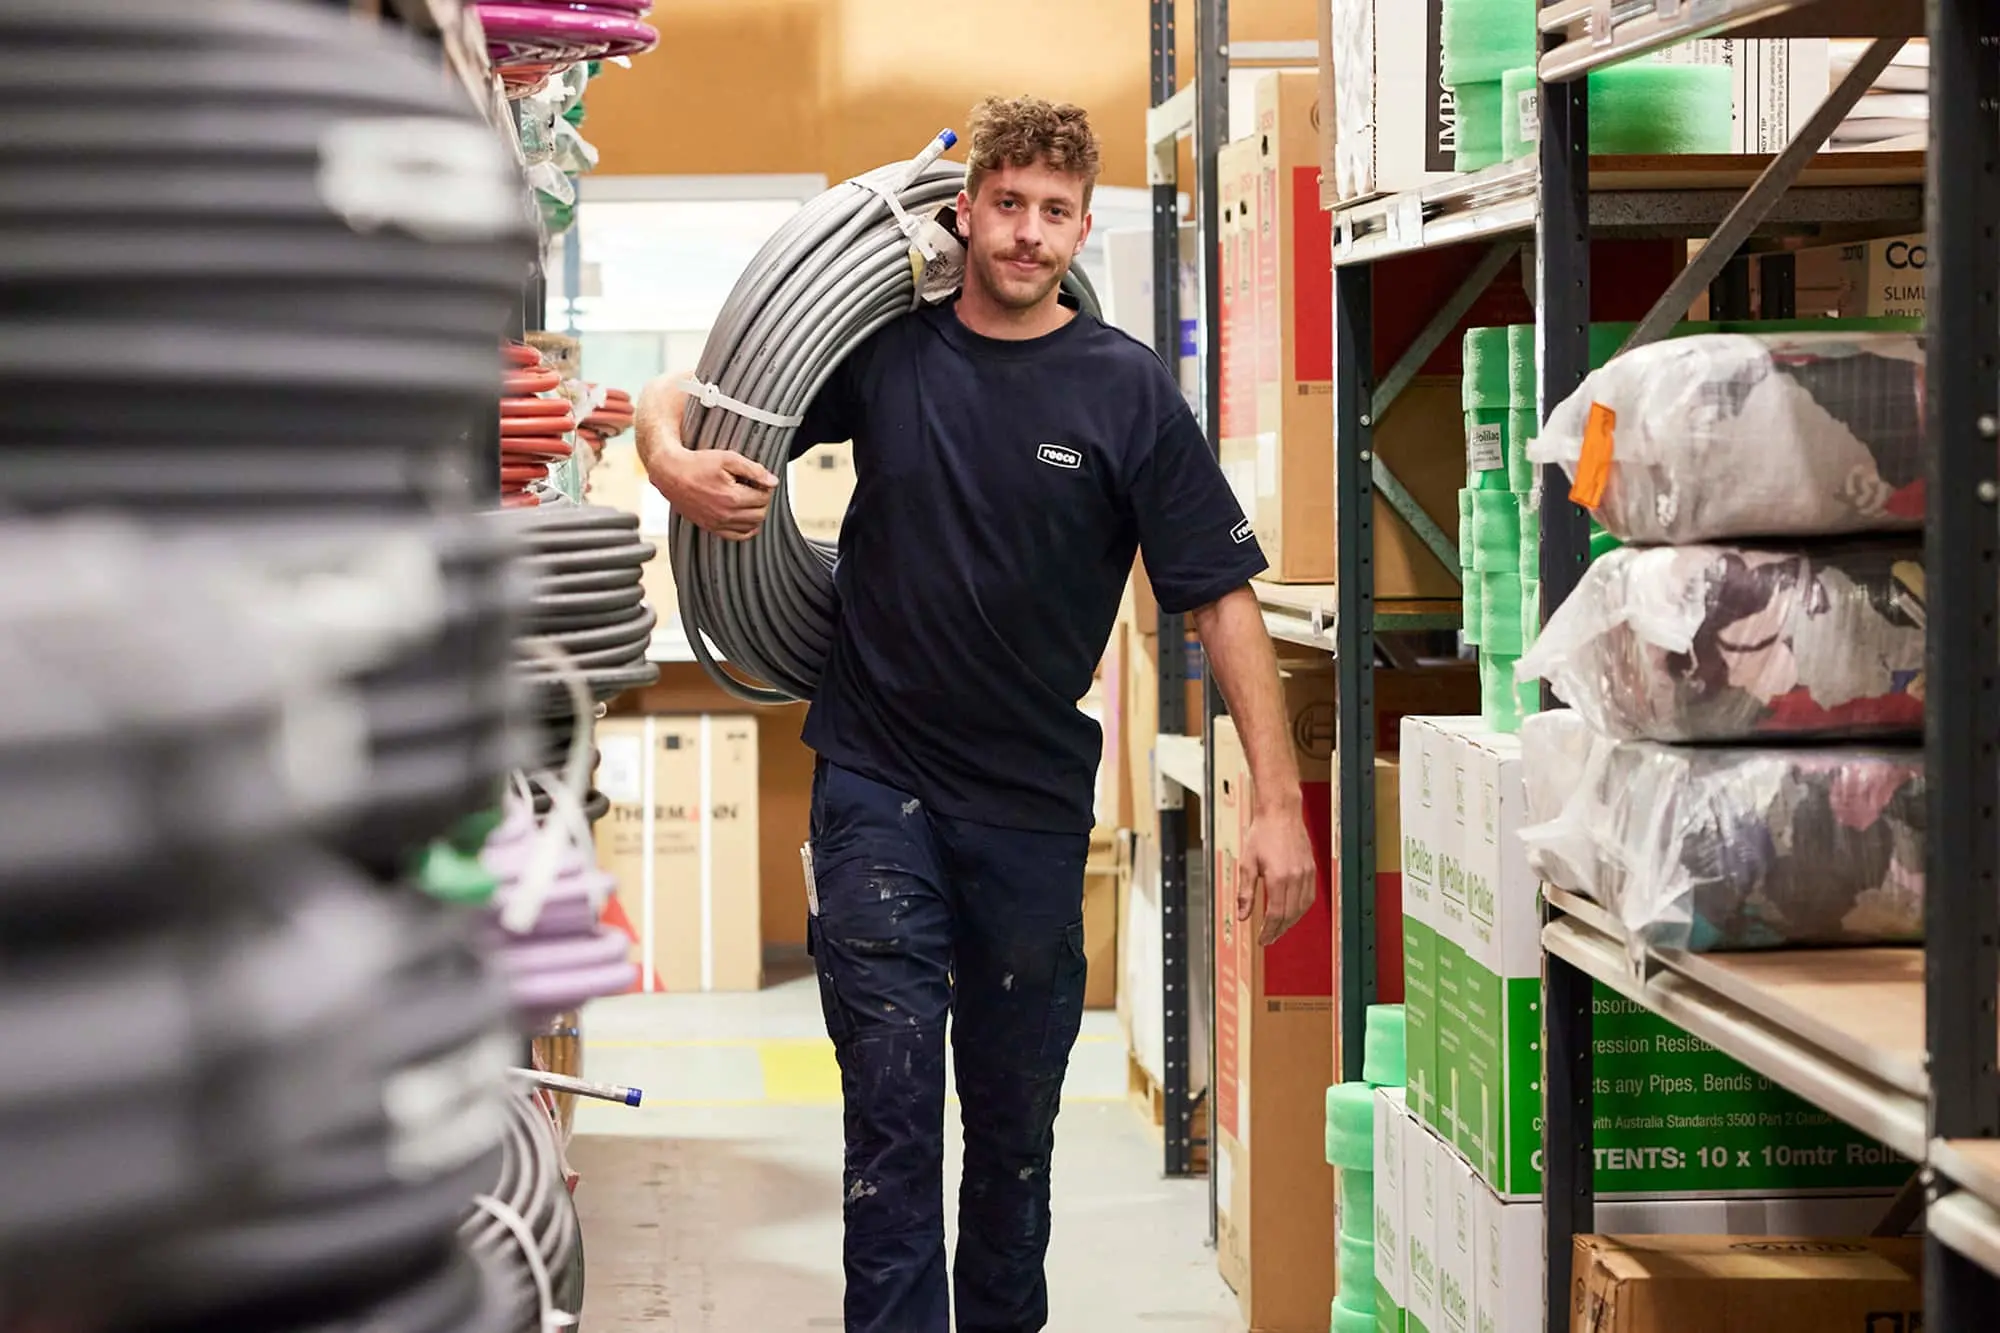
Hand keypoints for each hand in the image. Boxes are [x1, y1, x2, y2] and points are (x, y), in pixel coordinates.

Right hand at [652, 446, 778, 541]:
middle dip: (762, 500)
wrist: (671, 473)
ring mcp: (717, 523)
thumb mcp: (728, 459)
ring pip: (752, 526)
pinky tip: (744, 515)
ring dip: (755, 513)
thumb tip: (772, 482)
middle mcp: (726, 514)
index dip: (765, 486)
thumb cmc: (697, 464)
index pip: (764, 498)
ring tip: (748, 498)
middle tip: (754, 488)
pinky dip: (747, 528)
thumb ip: (754, 470)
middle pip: (760, 513)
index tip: (758, 480)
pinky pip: (738, 536)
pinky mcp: (711, 527)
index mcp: (732, 497)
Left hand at [1238, 804, 1316, 945]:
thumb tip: (1242, 915)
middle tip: (1269, 938)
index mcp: (1278, 878)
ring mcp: (1306, 873)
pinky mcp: (1311, 868)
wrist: (1281, 812)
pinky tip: (1292, 911)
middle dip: (1279, 930)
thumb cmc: (1262, 833)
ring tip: (1279, 929)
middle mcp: (1296, 878)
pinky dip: (1301, 908)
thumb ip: (1245, 892)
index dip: (1269, 931)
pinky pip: (1309, 896)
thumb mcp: (1247, 863)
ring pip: (1302, 908)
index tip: (1262, 939)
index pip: (1275, 914)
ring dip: (1291, 922)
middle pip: (1290, 915)